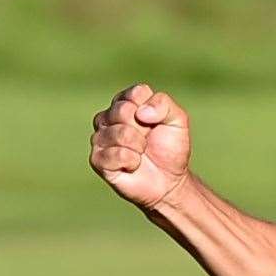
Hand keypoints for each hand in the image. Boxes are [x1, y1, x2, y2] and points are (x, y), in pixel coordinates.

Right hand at [90, 83, 191, 210]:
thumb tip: (140, 112)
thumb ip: (163, 104)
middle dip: (144, 129)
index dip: (152, 110)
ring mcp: (100, 138)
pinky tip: (133, 165)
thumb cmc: (170, 148)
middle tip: (148, 140)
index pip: (136, 93)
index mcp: (127, 102)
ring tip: (142, 152)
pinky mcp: (97, 159)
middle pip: (123, 111)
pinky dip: (131, 160)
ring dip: (138, 146)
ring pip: (119, 132)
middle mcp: (109, 117)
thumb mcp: (177, 121)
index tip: (157, 123)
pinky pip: (113, 154)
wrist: (168, 181)